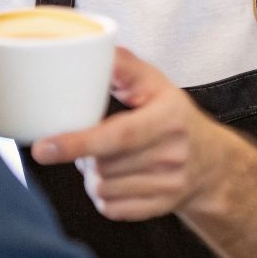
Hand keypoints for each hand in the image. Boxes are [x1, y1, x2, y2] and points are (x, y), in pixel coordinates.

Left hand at [30, 47, 228, 221]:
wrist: (213, 162)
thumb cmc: (173, 116)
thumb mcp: (157, 84)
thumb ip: (125, 66)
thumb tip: (95, 48)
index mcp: (169, 117)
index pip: (118, 135)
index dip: (78, 142)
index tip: (43, 147)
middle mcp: (173, 153)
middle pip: (103, 165)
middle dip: (83, 156)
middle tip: (87, 142)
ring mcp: (170, 185)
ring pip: (102, 189)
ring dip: (91, 176)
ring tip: (102, 160)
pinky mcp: (162, 208)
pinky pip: (112, 209)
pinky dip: (103, 197)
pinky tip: (115, 180)